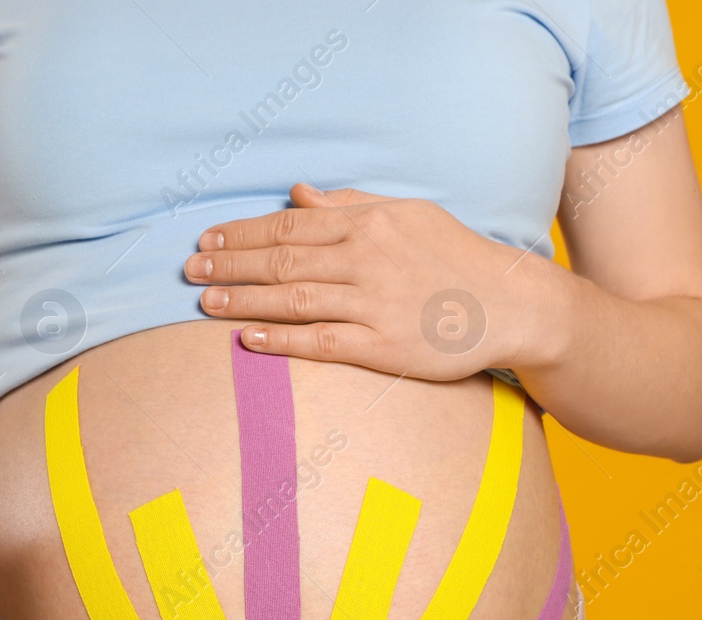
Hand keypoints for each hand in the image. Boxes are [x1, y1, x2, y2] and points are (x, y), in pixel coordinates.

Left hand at [186, 183, 538, 379]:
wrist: (511, 305)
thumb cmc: (456, 257)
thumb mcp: (408, 214)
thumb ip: (349, 204)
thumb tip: (298, 192)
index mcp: (370, 223)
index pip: (291, 224)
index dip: (243, 233)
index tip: (207, 240)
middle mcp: (367, 258)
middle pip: (283, 258)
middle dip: (230, 265)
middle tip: (190, 272)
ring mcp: (374, 303)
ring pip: (294, 298)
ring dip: (244, 300)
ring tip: (205, 303)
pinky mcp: (383, 346)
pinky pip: (321, 341)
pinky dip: (281, 340)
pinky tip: (248, 340)